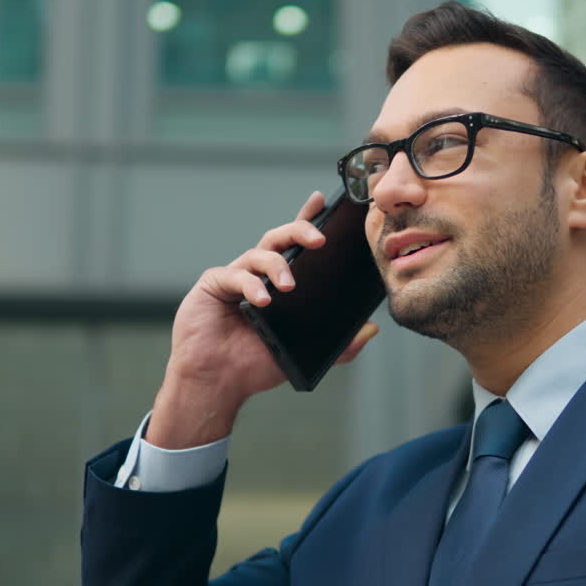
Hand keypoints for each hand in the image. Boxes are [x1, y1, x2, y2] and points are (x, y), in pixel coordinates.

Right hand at [145, 191, 379, 448]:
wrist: (218, 383)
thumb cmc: (254, 366)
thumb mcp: (304, 354)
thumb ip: (339, 345)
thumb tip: (371, 329)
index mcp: (278, 283)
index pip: (297, 246)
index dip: (308, 221)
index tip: (323, 203)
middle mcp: (257, 274)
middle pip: (280, 239)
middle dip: (300, 231)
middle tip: (320, 240)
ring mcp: (235, 276)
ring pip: (260, 253)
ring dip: (278, 265)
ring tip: (289, 286)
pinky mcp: (214, 283)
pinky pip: (235, 275)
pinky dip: (251, 284)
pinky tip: (262, 299)